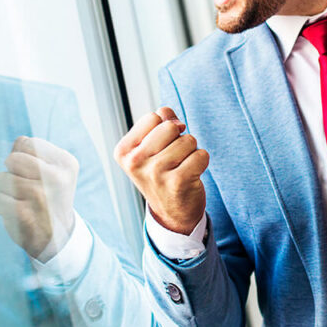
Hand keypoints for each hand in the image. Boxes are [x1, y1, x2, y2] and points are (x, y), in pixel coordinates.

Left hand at [0, 136, 78, 261]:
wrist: (58, 235)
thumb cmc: (49, 195)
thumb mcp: (53, 169)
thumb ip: (34, 152)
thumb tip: (18, 142)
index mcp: (66, 163)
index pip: (27, 143)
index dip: (23, 157)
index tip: (35, 173)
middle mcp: (56, 178)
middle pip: (12, 159)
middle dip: (11, 171)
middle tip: (25, 186)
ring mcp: (40, 196)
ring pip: (1, 178)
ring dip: (5, 189)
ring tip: (22, 200)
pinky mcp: (22, 214)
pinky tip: (14, 211)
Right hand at [114, 107, 207, 234]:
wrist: (172, 213)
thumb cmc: (162, 173)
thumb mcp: (151, 148)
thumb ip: (159, 122)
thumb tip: (167, 112)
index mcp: (124, 151)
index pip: (154, 117)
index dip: (165, 127)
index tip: (163, 146)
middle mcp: (136, 162)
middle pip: (171, 127)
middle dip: (179, 137)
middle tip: (174, 158)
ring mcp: (156, 173)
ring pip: (188, 140)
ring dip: (191, 151)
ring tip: (181, 167)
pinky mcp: (178, 182)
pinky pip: (201, 154)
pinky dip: (202, 161)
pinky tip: (191, 175)